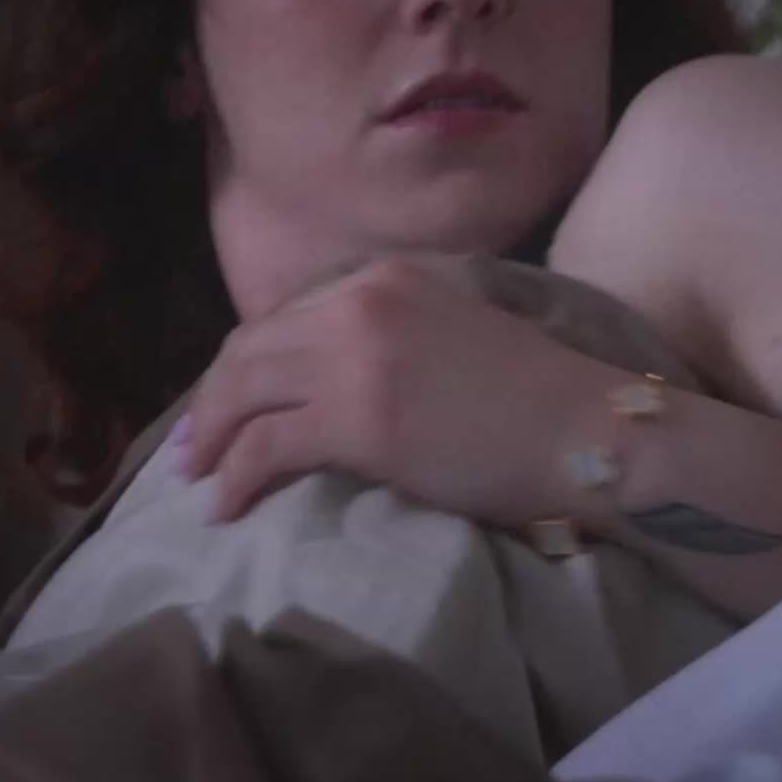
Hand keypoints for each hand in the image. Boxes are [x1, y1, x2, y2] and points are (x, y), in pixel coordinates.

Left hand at [182, 256, 611, 524]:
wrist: (588, 431)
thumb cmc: (539, 396)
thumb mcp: (452, 331)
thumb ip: (391, 336)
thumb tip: (333, 383)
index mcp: (385, 277)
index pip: (284, 317)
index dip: (245, 366)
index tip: (227, 404)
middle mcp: (359, 303)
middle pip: (250, 350)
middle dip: (212, 403)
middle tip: (193, 449)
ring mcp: (356, 359)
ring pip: (243, 393)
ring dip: (210, 440)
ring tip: (198, 479)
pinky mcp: (358, 420)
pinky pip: (265, 447)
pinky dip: (235, 477)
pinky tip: (225, 504)